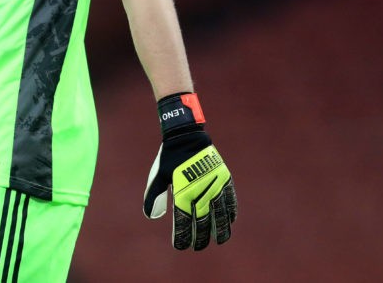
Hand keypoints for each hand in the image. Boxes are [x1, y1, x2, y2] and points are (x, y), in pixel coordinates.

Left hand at [143, 93, 237, 249]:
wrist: (186, 135)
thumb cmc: (169, 157)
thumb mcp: (158, 176)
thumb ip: (154, 196)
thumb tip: (152, 216)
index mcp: (182, 192)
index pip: (183, 221)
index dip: (183, 236)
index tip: (181, 246)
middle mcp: (199, 191)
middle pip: (203, 221)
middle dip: (201, 237)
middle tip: (199, 247)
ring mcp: (214, 184)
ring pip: (219, 213)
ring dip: (220, 229)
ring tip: (219, 240)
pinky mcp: (224, 177)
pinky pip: (230, 198)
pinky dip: (231, 211)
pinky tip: (230, 221)